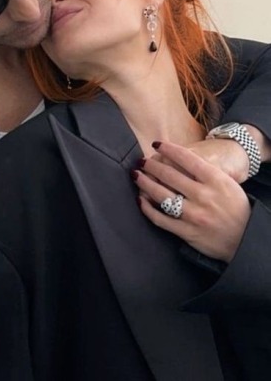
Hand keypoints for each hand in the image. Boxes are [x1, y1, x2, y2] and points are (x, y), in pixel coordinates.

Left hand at [133, 141, 250, 261]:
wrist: (246, 238)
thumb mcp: (227, 184)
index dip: (168, 149)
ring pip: (160, 194)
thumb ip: (204, 172)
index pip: (186, 158)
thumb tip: (175, 157)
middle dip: (150, 165)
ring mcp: (194, 215)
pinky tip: (140, 199)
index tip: (157, 144)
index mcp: (216, 180)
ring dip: (144, 182)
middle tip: (141, 161)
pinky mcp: (186, 231)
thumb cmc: (235, 207)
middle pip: (169, 174)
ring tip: (136, 175)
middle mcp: (204, 196)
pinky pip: (160, 218)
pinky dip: (146, 208)